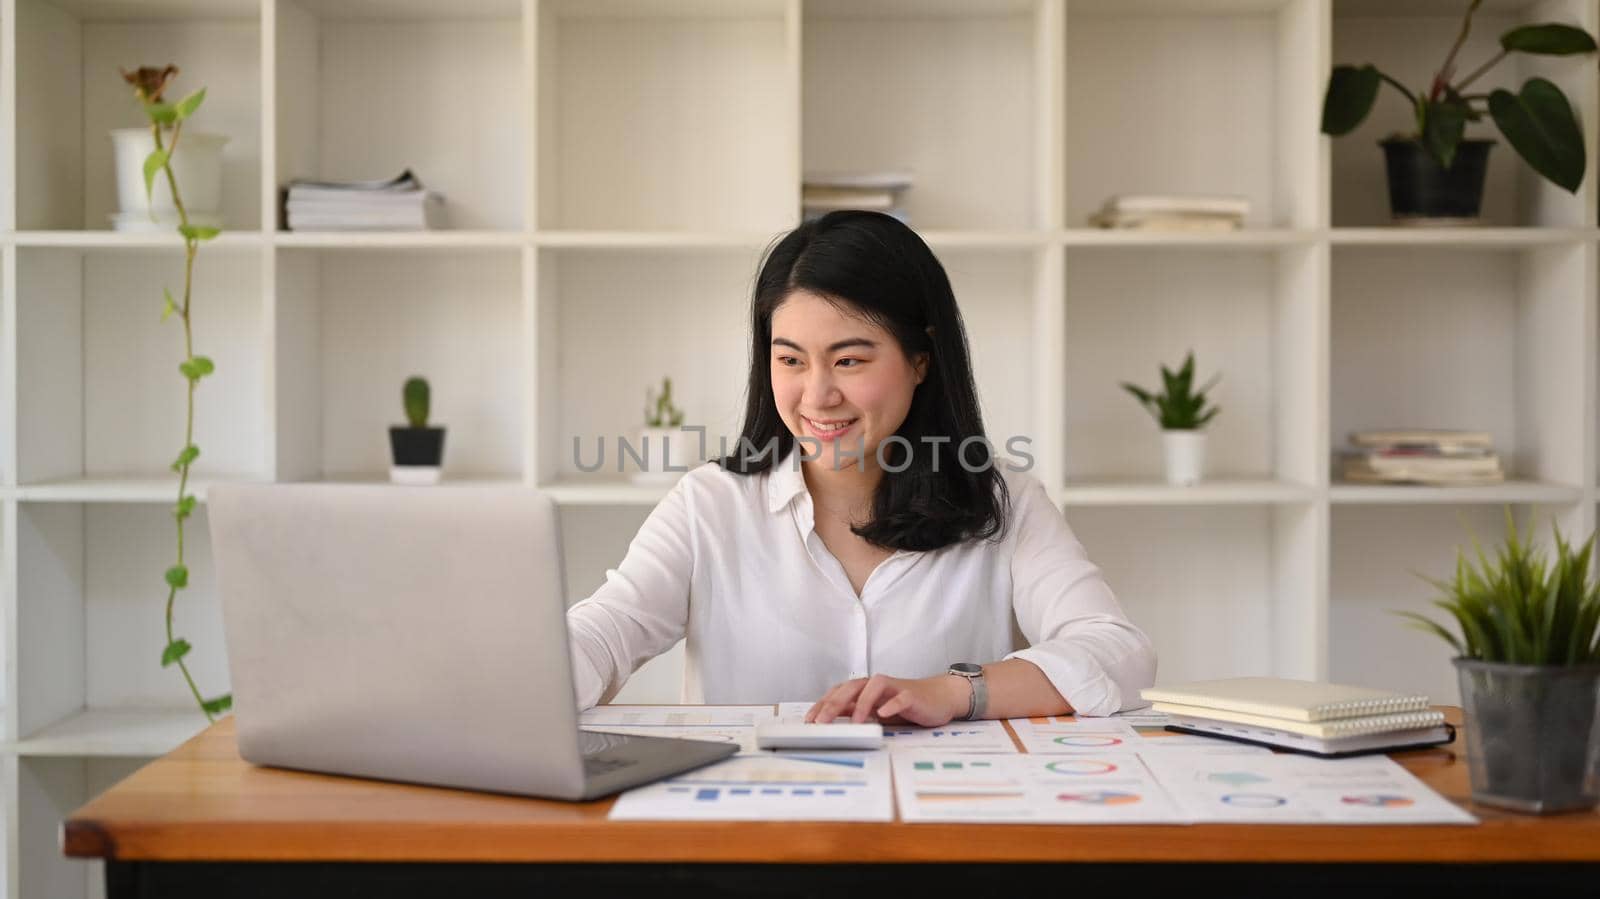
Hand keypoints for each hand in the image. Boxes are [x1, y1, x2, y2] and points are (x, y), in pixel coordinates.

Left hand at [804, 673, 969, 726]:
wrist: (937, 698)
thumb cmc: (903, 705)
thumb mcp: (874, 711)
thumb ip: (854, 713)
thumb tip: (828, 722)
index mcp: (864, 689)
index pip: (837, 693)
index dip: (822, 705)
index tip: (809, 721)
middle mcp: (875, 685)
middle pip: (850, 688)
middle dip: (833, 704)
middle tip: (822, 722)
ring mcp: (893, 688)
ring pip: (873, 687)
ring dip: (862, 703)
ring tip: (854, 721)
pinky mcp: (911, 695)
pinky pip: (900, 697)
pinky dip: (891, 704)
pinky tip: (883, 714)